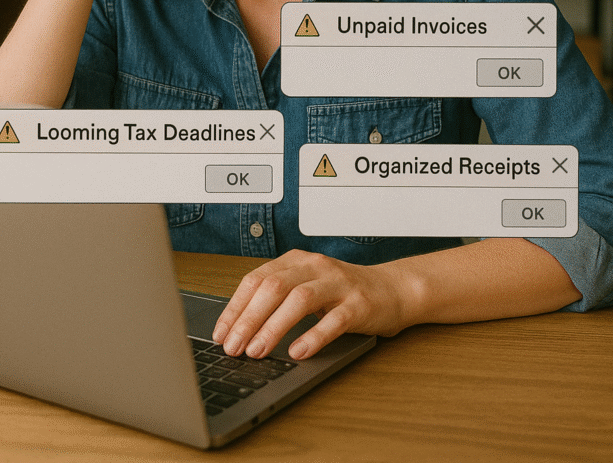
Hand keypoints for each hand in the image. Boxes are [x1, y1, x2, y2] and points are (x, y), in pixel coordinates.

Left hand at [211, 249, 407, 360]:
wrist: (392, 290)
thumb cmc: (342, 293)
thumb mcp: (306, 287)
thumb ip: (278, 299)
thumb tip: (238, 329)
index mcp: (297, 260)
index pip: (257, 279)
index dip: (235, 307)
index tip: (220, 333)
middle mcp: (315, 267)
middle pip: (274, 287)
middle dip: (249, 318)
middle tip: (233, 347)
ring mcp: (338, 284)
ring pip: (299, 300)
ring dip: (274, 327)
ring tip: (257, 351)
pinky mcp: (359, 304)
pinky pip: (334, 320)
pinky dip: (313, 337)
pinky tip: (298, 353)